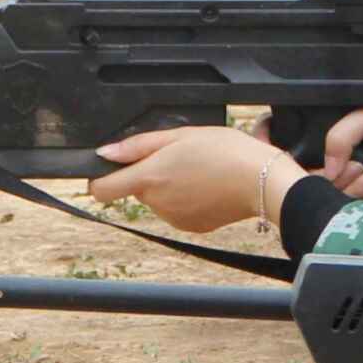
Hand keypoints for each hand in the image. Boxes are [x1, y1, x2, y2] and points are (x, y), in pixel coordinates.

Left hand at [89, 126, 305, 230]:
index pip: (102, 190)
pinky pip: (178, 210)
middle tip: (180, 156)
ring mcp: (174, 218)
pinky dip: (187, 199)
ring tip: (199, 169)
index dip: (101, 178)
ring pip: (158, 198)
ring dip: (170, 185)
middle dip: (151, 173)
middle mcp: (157, 203)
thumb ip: (138, 145)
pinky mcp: (192, 227)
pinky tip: (208, 185)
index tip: (111, 170)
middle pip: (137, 188)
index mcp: (150, 178)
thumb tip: (105, 153)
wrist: (262, 182)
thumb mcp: (180, 135)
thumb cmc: (226, 152)